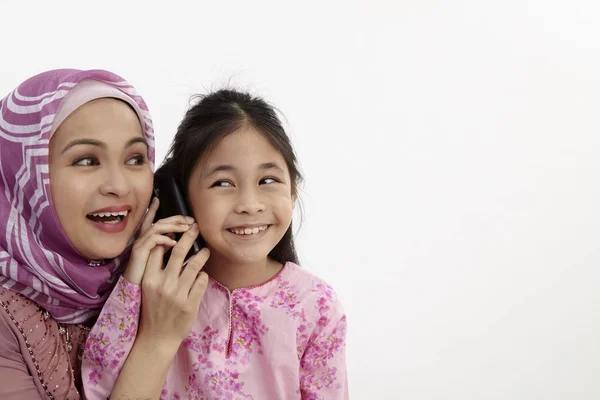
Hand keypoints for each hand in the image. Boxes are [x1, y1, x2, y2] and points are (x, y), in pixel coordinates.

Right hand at [124, 197, 193, 284]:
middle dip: (174, 218)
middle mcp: (142, 240)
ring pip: (156, 228)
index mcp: (147, 241)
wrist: (136, 293)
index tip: (159, 199)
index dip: (154, 209)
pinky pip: (152, 240)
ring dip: (173, 226)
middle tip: (189, 219)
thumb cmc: (150, 279)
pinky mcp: (139, 253)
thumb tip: (178, 241)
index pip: (151, 221)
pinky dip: (164, 239)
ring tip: (186, 228)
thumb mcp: (161, 262)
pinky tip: (174, 242)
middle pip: (158, 222)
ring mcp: (140, 246)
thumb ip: (166, 250)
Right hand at [137, 223, 209, 350]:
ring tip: (206, 250)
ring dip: (202, 255)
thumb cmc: (152, 309)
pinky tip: (202, 275)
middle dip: (189, 236)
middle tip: (196, 227)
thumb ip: (155, 269)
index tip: (177, 230)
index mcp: (149, 279)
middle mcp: (163, 284)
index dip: (168, 237)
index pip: (157, 250)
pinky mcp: (190, 303)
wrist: (156, 338)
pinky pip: (202, 281)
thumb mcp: (147, 288)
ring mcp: (178, 294)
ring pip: (195, 265)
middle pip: (179, 251)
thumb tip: (168, 246)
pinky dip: (203, 275)